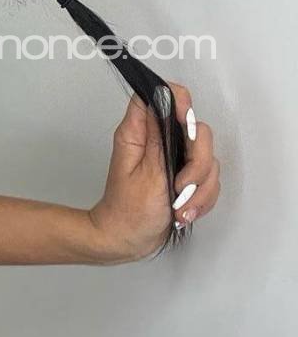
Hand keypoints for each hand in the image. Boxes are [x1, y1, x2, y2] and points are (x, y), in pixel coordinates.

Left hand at [87, 81, 219, 263]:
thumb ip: (159, 138)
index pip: (162, 96)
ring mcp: (174, 159)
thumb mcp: (145, 173)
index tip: (186, 125)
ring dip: (199, 189)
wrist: (127, 240)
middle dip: (197, 164)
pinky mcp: (185, 176)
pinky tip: (185, 211)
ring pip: (208, 160)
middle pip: (198, 131)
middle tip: (180, 186)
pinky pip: (209, 180)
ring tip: (180, 207)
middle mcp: (158, 141)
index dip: (180, 103)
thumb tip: (162, 101)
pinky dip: (202, 198)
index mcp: (139, 133)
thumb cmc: (127, 211)